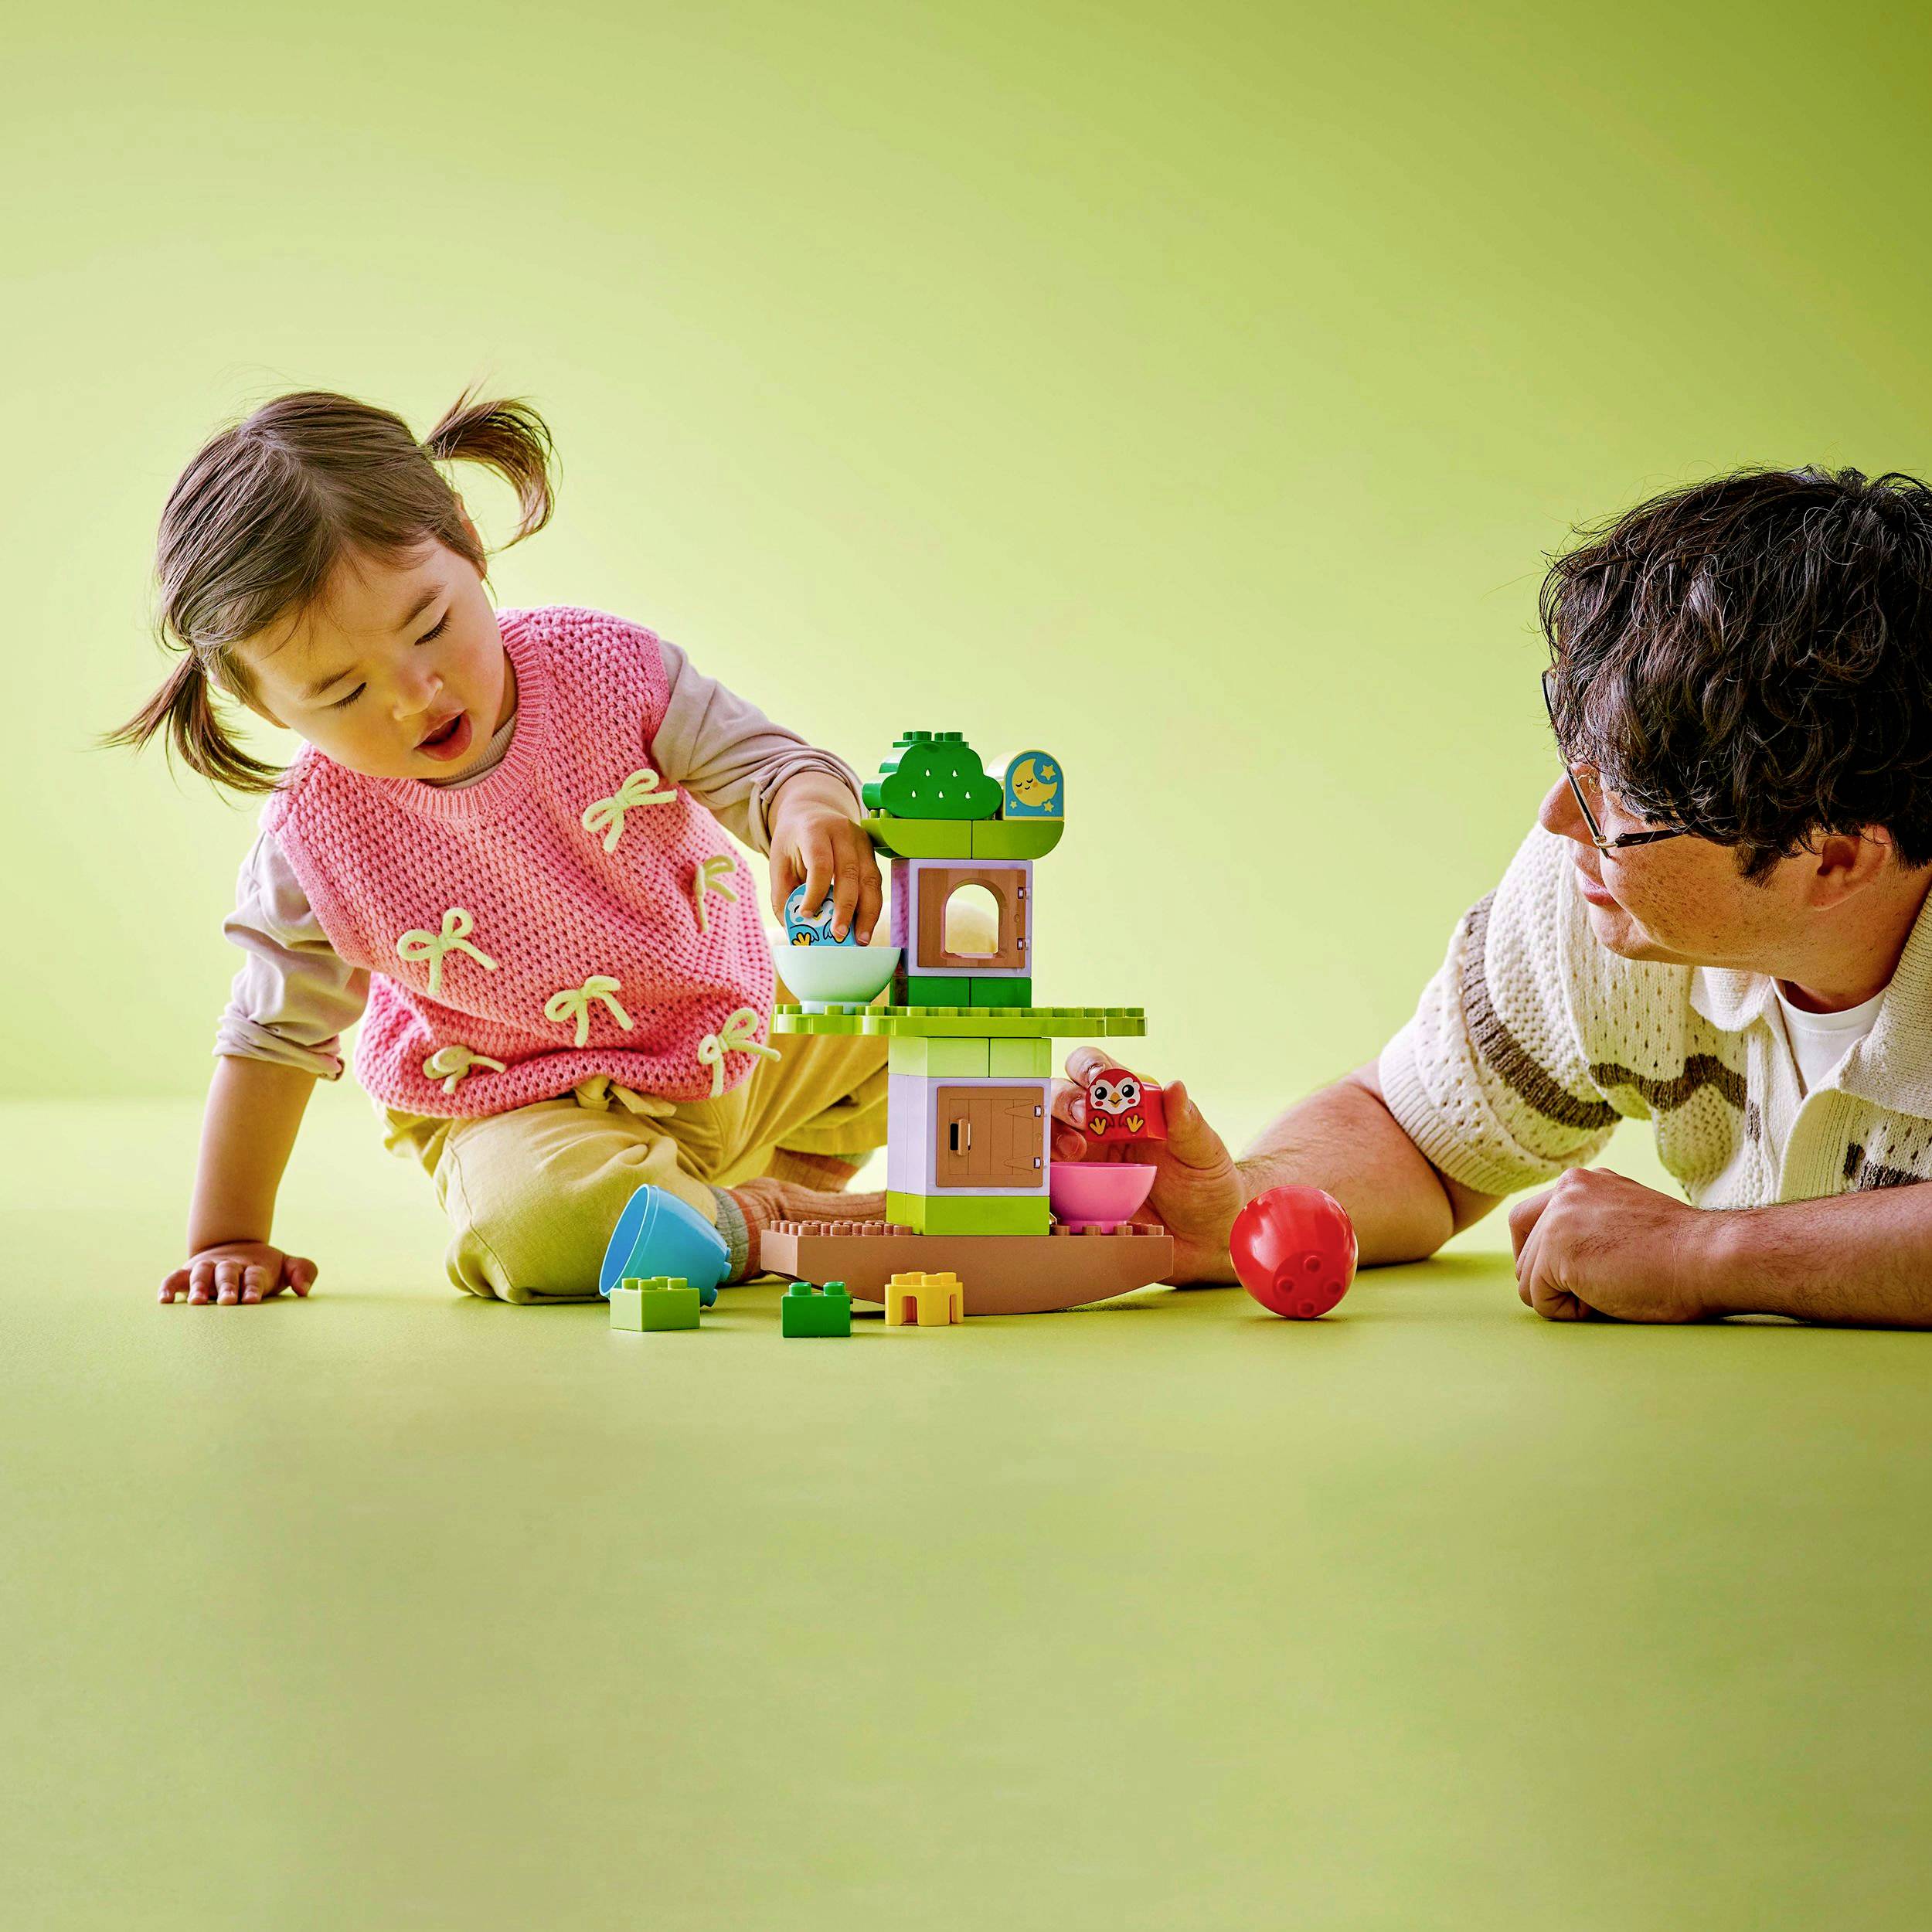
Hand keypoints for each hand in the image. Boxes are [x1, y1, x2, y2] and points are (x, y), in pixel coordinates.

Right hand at [160, 1241, 316, 1305]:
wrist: (236, 1247)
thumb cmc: (265, 1268)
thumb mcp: (287, 1265)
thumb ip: (303, 1271)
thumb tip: (304, 1290)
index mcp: (254, 1267)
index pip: (254, 1276)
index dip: (253, 1286)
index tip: (253, 1299)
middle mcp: (228, 1267)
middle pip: (227, 1274)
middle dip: (227, 1287)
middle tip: (229, 1301)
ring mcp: (207, 1268)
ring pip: (200, 1274)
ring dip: (198, 1286)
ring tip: (196, 1301)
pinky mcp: (187, 1273)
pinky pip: (174, 1278)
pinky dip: (168, 1286)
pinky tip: (164, 1300)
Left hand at [768, 773, 882, 941]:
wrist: (812, 813)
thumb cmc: (793, 842)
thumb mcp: (778, 863)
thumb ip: (783, 895)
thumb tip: (795, 929)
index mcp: (814, 830)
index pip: (820, 864)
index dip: (815, 892)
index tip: (807, 915)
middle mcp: (843, 832)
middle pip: (849, 873)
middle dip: (846, 908)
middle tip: (839, 935)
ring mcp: (862, 841)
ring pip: (870, 880)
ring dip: (867, 913)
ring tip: (860, 939)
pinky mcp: (872, 852)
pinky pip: (876, 883)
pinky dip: (872, 907)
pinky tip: (865, 926)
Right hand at [1050, 1046, 1243, 1281]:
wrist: (1205, 1237)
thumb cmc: (1206, 1184)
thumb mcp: (1204, 1153)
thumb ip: (1189, 1122)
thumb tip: (1175, 1086)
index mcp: (1126, 1104)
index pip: (1095, 1069)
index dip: (1088, 1066)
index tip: (1097, 1079)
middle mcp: (1096, 1127)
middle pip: (1059, 1096)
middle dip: (1063, 1101)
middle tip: (1082, 1121)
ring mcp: (1081, 1162)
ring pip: (1044, 1135)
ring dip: (1048, 1136)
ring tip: (1072, 1154)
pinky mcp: (1073, 1197)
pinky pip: (1046, 1184)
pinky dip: (1041, 1179)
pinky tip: (1055, 1184)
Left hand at [1508, 1167, 1711, 1321]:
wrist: (1711, 1258)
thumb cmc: (1682, 1253)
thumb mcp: (1624, 1219)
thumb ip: (1589, 1223)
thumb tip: (1556, 1256)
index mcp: (1580, 1182)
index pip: (1528, 1220)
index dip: (1543, 1257)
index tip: (1576, 1273)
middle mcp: (1564, 1192)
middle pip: (1525, 1254)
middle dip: (1554, 1281)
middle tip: (1603, 1287)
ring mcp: (1557, 1220)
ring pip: (1529, 1281)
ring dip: (1566, 1298)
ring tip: (1612, 1289)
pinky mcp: (1557, 1253)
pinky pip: (1540, 1301)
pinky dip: (1569, 1313)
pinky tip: (1606, 1300)